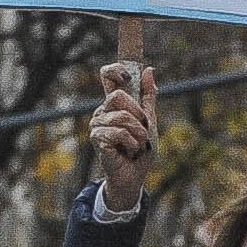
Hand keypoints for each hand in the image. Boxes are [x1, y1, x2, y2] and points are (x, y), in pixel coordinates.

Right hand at [88, 62, 157, 206]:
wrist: (134, 176)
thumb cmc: (141, 149)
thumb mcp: (150, 120)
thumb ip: (148, 96)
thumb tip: (149, 70)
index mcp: (115, 104)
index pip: (107, 75)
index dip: (115, 69)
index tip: (127, 77)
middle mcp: (103, 111)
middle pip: (117, 96)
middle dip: (137, 114)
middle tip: (142, 130)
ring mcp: (97, 124)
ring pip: (122, 117)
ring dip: (138, 133)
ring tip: (137, 145)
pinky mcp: (97, 138)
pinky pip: (119, 132)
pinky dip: (131, 143)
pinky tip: (129, 151)